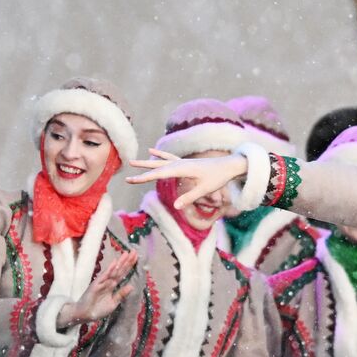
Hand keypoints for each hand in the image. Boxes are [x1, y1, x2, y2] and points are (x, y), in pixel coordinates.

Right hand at [57, 251, 137, 327]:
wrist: (85, 315)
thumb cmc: (98, 309)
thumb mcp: (114, 302)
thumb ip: (121, 294)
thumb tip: (131, 286)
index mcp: (113, 285)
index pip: (123, 273)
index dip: (129, 265)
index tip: (136, 257)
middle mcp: (108, 282)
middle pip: (119, 270)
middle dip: (127, 261)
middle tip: (134, 251)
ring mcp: (102, 282)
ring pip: (113, 271)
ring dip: (120, 263)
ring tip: (126, 254)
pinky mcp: (96, 285)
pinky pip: (104, 277)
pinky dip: (109, 270)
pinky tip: (114, 263)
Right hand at [128, 148, 247, 209]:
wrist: (230, 165)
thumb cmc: (218, 178)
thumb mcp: (205, 189)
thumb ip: (190, 197)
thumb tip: (175, 206)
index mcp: (183, 169)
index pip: (159, 174)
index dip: (143, 178)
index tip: (130, 181)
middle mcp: (181, 163)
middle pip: (157, 166)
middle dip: (142, 170)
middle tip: (127, 175)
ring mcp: (183, 161)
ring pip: (161, 161)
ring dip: (147, 162)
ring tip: (133, 161)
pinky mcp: (187, 162)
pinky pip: (170, 158)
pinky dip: (160, 155)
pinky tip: (152, 150)